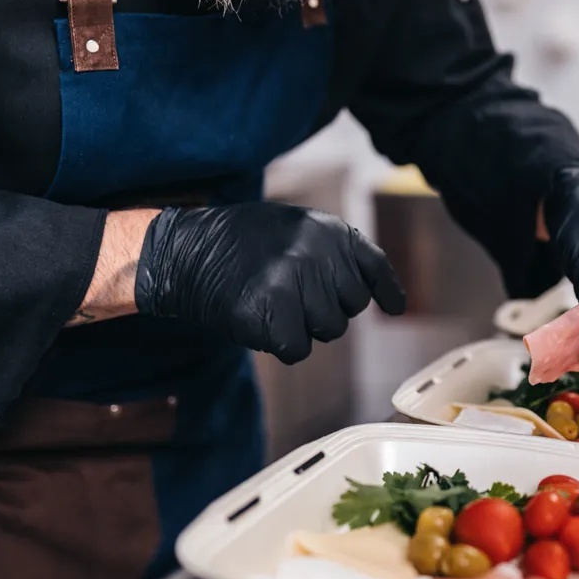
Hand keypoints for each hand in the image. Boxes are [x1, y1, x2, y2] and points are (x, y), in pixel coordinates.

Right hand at [134, 203, 405, 362]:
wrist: (182, 252)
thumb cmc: (239, 244)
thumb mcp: (293, 229)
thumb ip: (331, 252)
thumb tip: (370, 290)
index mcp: (327, 229)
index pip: (373, 266)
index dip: (386, 290)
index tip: (396, 308)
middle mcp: (317, 252)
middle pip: (351, 308)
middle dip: (326, 309)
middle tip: (289, 294)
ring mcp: (294, 282)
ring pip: (329, 331)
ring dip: (303, 327)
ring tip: (270, 301)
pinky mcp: (272, 313)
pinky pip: (297, 349)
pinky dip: (279, 343)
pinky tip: (257, 320)